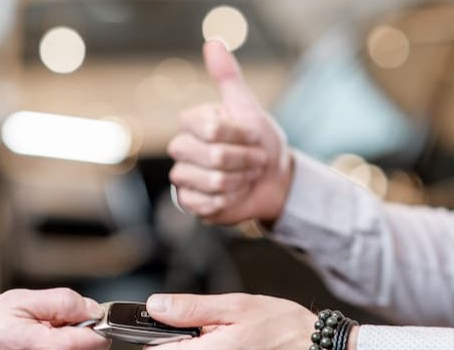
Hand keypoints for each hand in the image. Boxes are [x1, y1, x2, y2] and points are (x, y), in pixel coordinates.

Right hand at [167, 40, 292, 224]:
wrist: (271, 179)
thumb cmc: (259, 141)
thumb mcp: (248, 107)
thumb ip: (228, 77)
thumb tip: (213, 42)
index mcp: (193, 123)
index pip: (210, 128)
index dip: (239, 134)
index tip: (253, 135)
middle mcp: (182, 148)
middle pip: (213, 155)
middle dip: (244, 159)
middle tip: (256, 160)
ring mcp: (184, 176)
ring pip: (211, 180)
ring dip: (240, 180)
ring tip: (246, 177)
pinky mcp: (189, 202)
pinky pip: (206, 203)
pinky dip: (229, 200)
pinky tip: (235, 194)